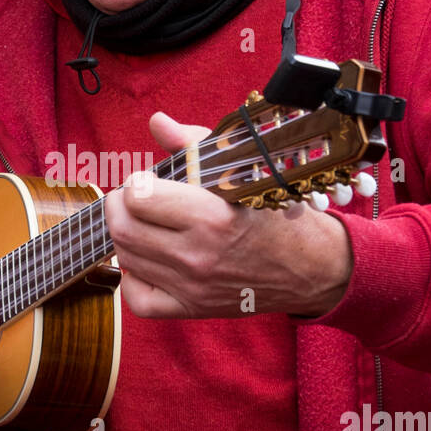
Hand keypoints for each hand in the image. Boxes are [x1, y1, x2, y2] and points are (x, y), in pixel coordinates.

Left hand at [103, 111, 353, 319]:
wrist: (310, 267)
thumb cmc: (277, 213)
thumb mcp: (244, 169)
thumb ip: (193, 144)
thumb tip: (157, 121)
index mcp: (211, 216)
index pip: (137, 198)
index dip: (135, 182)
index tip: (147, 180)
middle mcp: (198, 256)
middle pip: (123, 229)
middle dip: (119, 206)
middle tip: (134, 198)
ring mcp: (192, 287)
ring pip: (126, 259)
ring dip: (126, 235)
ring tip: (145, 223)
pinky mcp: (191, 308)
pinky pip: (138, 299)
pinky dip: (133, 277)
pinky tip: (148, 260)